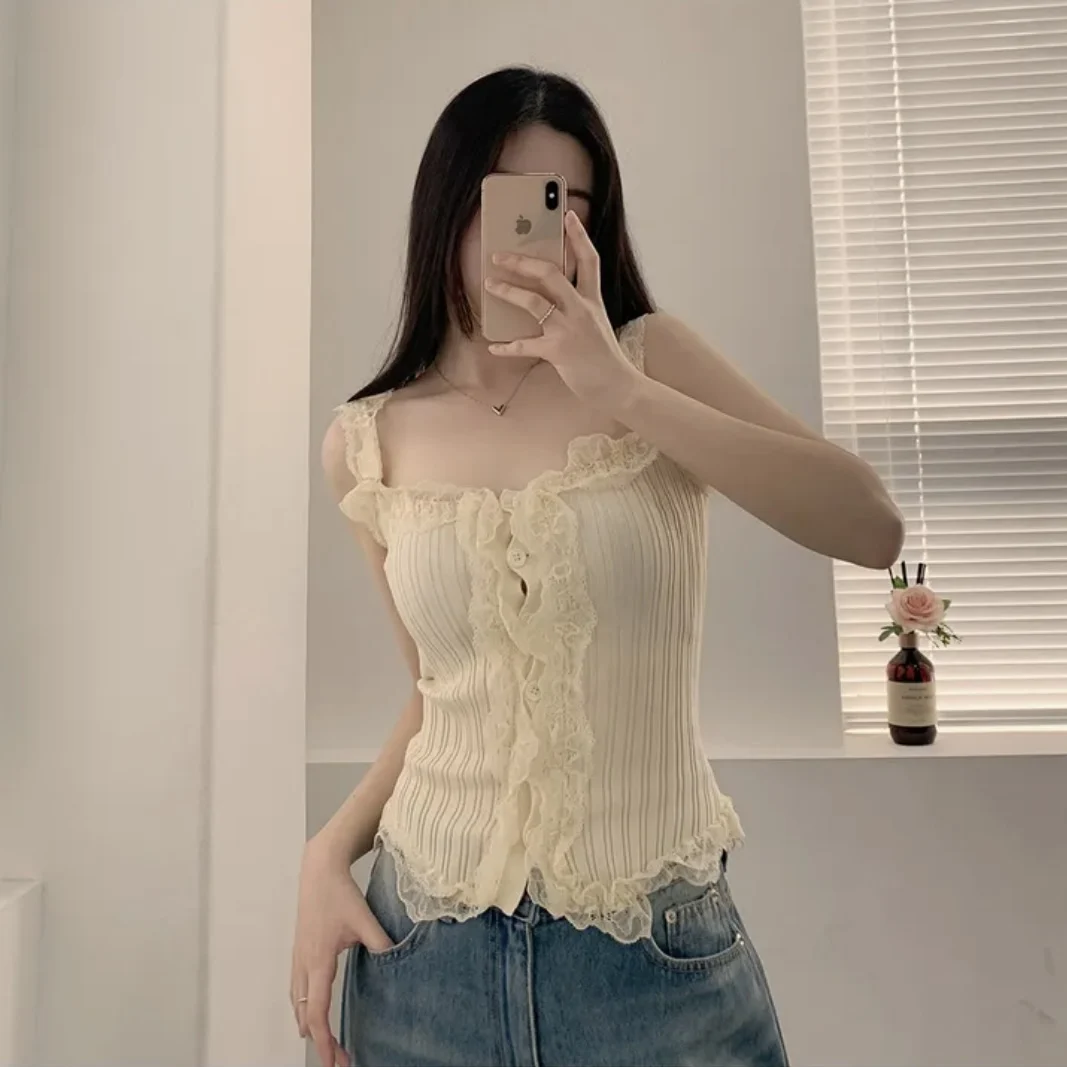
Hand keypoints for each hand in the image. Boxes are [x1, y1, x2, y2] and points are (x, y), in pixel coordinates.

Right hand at [290, 839, 393, 1066]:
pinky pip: (295, 988)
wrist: (319, 869)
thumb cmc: (340, 893)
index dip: (325, 1041)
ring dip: (308, 1024)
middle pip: (305, 1014)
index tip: (335, 1062)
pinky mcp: (299, 950)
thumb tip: (397, 962)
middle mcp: (303, 964)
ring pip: (297, 1002)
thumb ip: (381, 943)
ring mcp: (297, 957)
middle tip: (336, 1060)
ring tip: (322, 1044)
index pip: (318, 1012)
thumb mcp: (364, 919)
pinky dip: (301, 1006)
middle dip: (319, 1041)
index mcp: (318, 961)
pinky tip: (308, 1011)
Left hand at [483, 210, 639, 413]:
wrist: (617, 385)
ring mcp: (570, 330)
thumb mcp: (596, 323)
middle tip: (499, 256)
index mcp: (593, 300)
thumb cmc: (603, 355)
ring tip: (490, 286)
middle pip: (551, 274)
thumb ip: (577, 306)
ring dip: (508, 292)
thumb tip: (545, 294)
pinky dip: (508, 347)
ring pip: (534, 302)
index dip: (578, 236)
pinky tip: (494, 347)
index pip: (589, 260)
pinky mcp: (558, 351)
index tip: (568, 215)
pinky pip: (526, 345)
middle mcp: (582, 309)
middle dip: (522, 262)